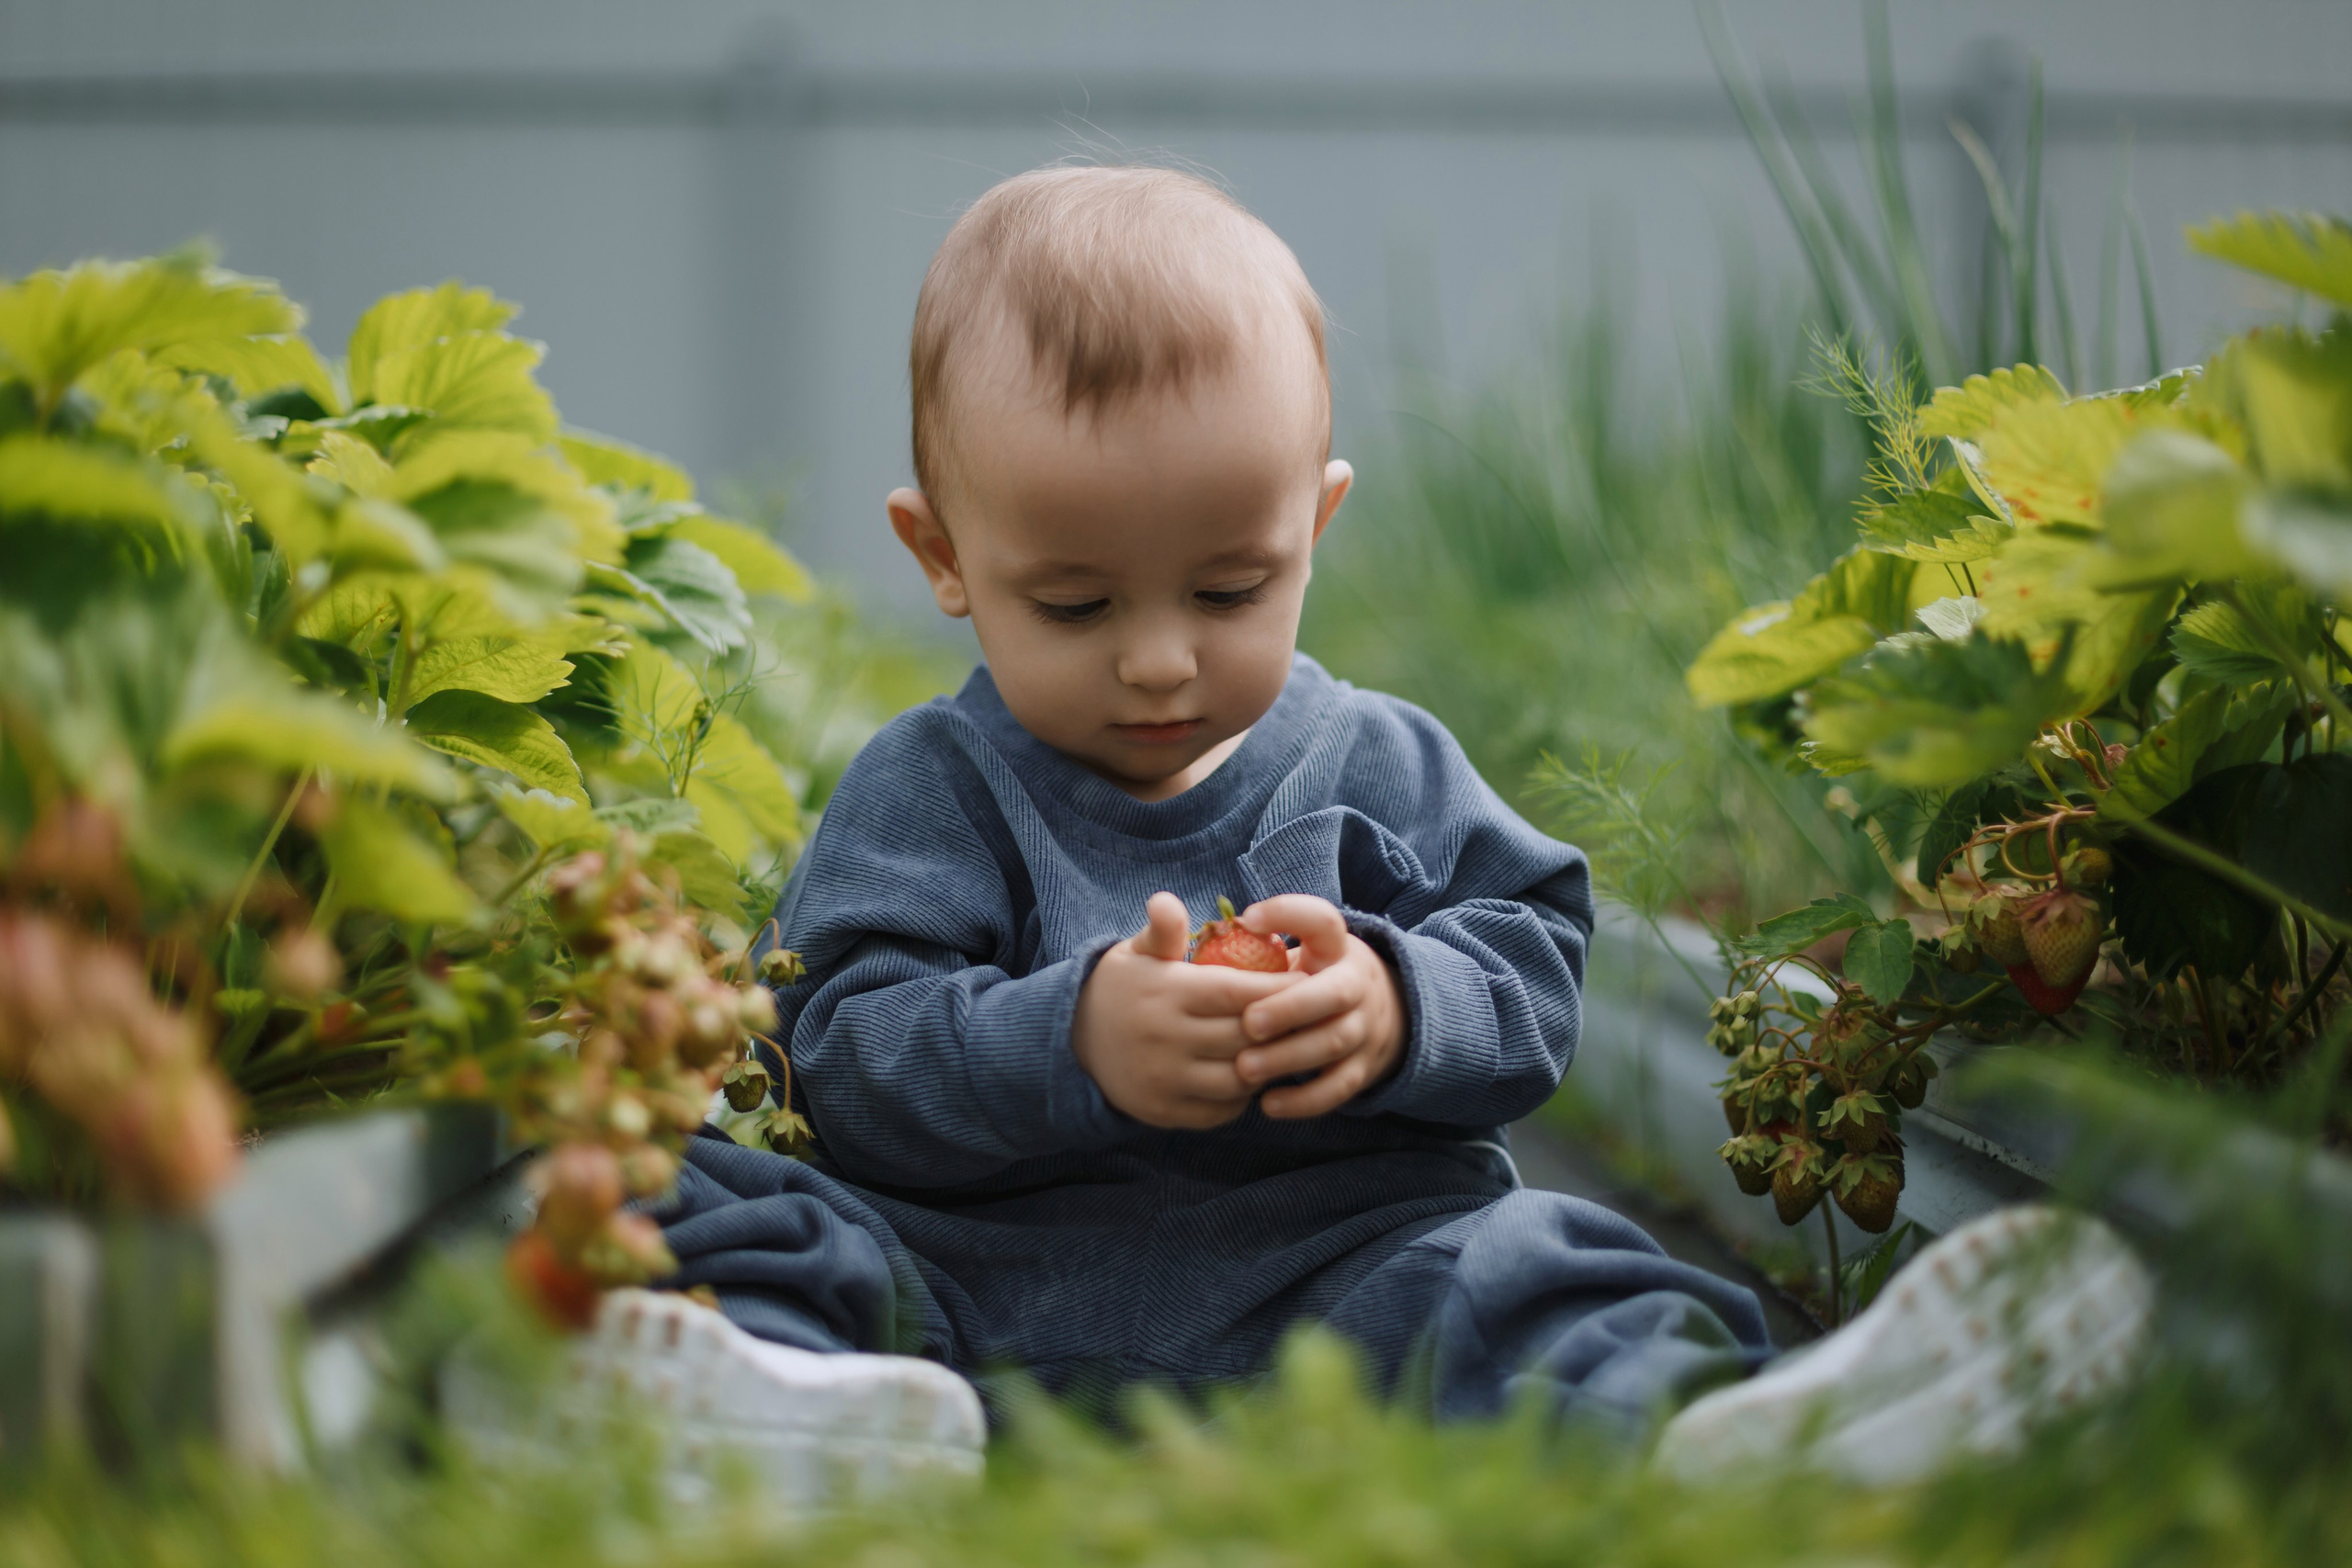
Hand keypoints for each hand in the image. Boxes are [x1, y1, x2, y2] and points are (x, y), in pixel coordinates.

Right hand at [1072, 892, 1300, 1129]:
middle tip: (1307, 1015)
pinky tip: (1250, 1075)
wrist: (1074, 1040)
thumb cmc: (1123, 987)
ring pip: (1239, 1079)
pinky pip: (1221, 1111)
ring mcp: (1164, 1079)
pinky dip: (1242, 1097)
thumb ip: (1161, 930)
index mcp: (1165, 993)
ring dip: (1266, 1064)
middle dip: (1282, 1027)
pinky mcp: (1164, 1111)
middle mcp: (1164, 1039)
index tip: (1303, 979)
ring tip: (1280, 1046)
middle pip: (1245, 1036)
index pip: (1237, 992)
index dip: (1278, 988)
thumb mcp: (1136, 952)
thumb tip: (1166, 901)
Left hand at [1229, 894, 1405, 1118]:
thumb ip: (1262, 944)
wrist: (1378, 1014)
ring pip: (1334, 1042)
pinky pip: (1338, 1087)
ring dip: (1288, 1057)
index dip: (1288, 914)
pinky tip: (1269, 1104)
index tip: (1248, 919)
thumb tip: (1215, 926)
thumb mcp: (1302, 951)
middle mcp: (1356, 984)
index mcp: (1336, 948)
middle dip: (1290, 1008)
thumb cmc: (1312, 979)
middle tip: (1248, 1023)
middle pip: (1334, 993)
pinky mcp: (1363, 1067)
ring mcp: (1364, 1027)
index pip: (1323, 920)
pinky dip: (1305, 1100)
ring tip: (1244, 1068)